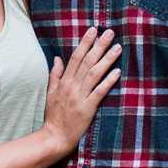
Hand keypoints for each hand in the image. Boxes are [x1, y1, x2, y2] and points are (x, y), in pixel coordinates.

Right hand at [40, 27, 121, 158]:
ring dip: (107, 59)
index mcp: (64, 82)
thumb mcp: (50, 94)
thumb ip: (55, 75)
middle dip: (99, 45)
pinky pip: (99, 92)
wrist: (54, 138)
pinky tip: (117, 71)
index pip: (75, 57)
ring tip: (117, 48)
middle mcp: (72, 87)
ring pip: (94, 73)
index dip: (85, 43)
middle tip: (110, 32)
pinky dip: (108, 81)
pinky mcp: (87, 109)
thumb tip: (57, 58)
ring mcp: (79, 97)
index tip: (93, 30)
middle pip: (87, 61)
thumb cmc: (54, 117)